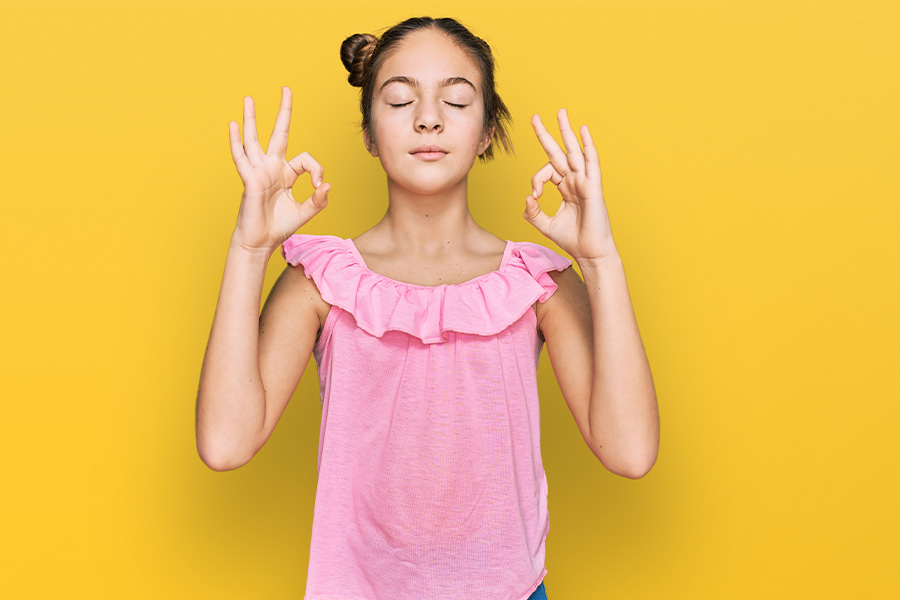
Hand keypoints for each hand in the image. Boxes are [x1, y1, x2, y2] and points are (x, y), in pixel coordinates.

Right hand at [228, 86, 329, 253]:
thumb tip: (326, 185)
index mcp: (286, 174)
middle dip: (284, 112)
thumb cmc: (279, 227)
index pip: (305, 160)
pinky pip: (242, 158)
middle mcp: (272, 168)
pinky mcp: (250, 180)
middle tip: (286, 89)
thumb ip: (318, 200)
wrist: (261, 242)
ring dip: (251, 119)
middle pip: (279, 133)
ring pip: (254, 140)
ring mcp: (259, 171)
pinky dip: (236, 141)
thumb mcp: (305, 213)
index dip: (316, 170)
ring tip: (248, 99)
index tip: (318, 187)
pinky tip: (232, 125)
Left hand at [523, 108, 617, 261]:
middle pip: (559, 152)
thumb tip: (527, 197)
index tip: (534, 196)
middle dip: (546, 134)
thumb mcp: (544, 225)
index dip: (536, 180)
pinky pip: (591, 162)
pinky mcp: (593, 186)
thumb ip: (532, 212)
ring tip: (560, 112)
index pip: (546, 172)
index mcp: (565, 187)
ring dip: (566, 131)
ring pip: (574, 151)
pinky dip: (588, 145)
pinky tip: (583, 130)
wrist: (589, 252)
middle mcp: (574, 181)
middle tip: (535, 117)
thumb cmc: (572, 239)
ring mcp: (584, 181)